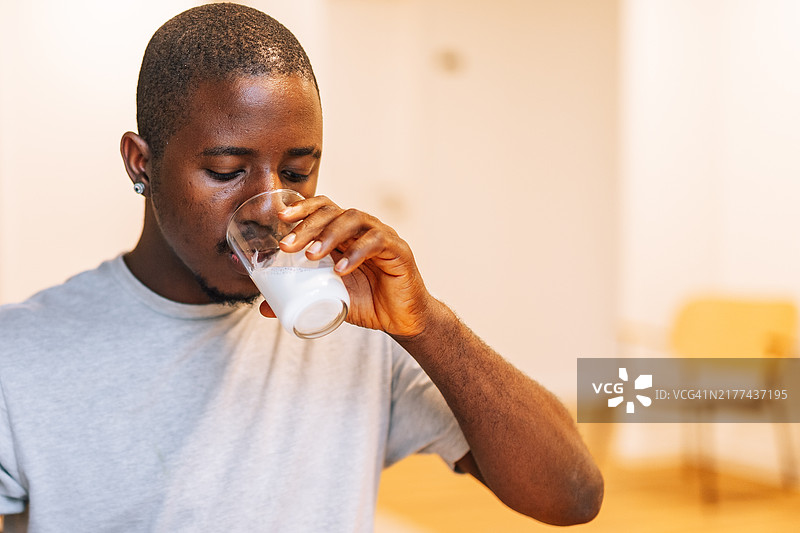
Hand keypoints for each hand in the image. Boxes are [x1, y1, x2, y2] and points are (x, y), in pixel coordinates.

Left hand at [258, 195, 434, 336]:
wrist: (401, 320)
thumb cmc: (366, 302)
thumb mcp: (326, 298)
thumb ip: (298, 296)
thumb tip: (262, 307)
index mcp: (344, 234)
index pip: (324, 208)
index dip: (303, 207)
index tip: (280, 217)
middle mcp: (362, 229)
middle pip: (333, 211)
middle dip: (307, 225)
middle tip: (287, 246)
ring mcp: (382, 237)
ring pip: (354, 218)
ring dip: (329, 235)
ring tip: (311, 256)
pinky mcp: (398, 250)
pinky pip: (377, 241)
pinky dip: (356, 252)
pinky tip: (341, 269)